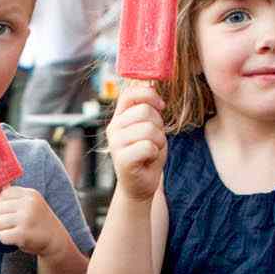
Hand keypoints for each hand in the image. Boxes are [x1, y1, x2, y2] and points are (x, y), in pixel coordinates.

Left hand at [0, 185, 64, 255]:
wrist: (56, 240)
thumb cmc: (39, 221)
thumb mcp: (32, 203)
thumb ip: (15, 197)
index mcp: (30, 194)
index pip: (3, 194)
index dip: (4, 205)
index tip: (14, 212)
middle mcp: (28, 204)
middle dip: (3, 218)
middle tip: (16, 224)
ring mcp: (25, 219)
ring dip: (4, 229)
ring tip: (16, 230)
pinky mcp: (22, 234)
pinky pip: (1, 236)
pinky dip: (6, 239)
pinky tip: (17, 238)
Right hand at [106, 83, 166, 202]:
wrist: (140, 185)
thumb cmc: (147, 155)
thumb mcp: (150, 128)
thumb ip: (149, 111)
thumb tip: (152, 88)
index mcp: (119, 118)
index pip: (129, 94)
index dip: (149, 95)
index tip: (161, 106)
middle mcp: (114, 128)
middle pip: (145, 111)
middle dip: (158, 125)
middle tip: (154, 139)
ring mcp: (115, 144)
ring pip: (149, 129)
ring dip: (158, 141)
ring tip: (151, 150)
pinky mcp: (122, 159)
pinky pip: (148, 146)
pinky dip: (155, 153)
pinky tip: (147, 160)